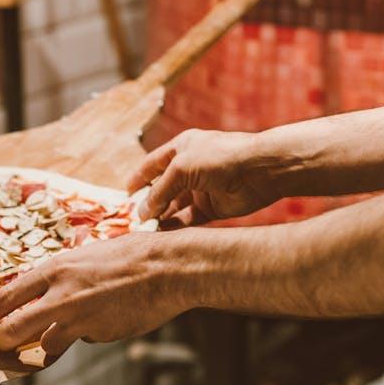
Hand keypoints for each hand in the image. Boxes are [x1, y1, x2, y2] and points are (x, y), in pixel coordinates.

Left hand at [0, 233, 190, 354]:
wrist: (166, 268)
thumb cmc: (130, 257)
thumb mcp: (87, 258)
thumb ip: (63, 280)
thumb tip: (46, 300)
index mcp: (55, 269)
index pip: (7, 296)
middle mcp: (61, 295)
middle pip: (15, 328)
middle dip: (2, 342)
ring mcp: (79, 318)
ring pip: (47, 343)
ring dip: (48, 344)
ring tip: (62, 332)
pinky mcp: (98, 334)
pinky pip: (83, 340)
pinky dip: (87, 335)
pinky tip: (108, 318)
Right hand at [128, 128, 295, 224]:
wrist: (260, 170)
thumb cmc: (219, 158)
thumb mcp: (182, 169)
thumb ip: (160, 190)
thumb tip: (142, 211)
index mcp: (182, 149)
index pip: (152, 165)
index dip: (138, 180)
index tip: (124, 197)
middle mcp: (190, 168)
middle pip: (162, 188)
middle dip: (148, 203)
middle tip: (132, 220)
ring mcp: (200, 188)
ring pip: (173, 206)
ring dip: (160, 217)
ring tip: (145, 231)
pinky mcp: (211, 207)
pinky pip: (188, 219)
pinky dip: (175, 227)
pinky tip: (163, 235)